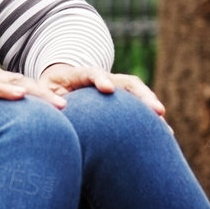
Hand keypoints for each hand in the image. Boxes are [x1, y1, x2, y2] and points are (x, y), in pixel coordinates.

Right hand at [0, 60, 65, 119]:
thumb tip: (1, 130)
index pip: (21, 87)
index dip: (43, 97)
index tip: (63, 109)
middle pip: (24, 84)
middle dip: (49, 96)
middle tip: (71, 107)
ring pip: (13, 84)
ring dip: (38, 94)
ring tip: (59, 104)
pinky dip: (6, 91)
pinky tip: (22, 96)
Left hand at [41, 63, 168, 124]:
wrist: (59, 82)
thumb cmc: (49, 92)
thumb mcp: (44, 94)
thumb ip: (47, 100)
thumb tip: (52, 113)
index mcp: (80, 75)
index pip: (92, 73)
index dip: (100, 79)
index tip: (107, 89)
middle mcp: (104, 79)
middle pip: (127, 82)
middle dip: (142, 96)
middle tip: (158, 111)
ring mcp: (116, 87)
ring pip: (138, 93)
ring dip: (152, 107)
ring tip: (165, 128)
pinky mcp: (121, 99)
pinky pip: (139, 105)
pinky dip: (150, 118)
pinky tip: (164, 135)